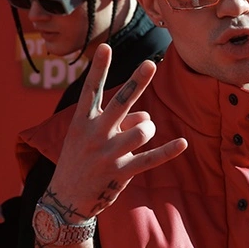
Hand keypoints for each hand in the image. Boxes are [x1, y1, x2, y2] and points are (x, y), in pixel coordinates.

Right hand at [44, 44, 187, 221]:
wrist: (64, 200)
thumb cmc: (79, 160)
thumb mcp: (86, 137)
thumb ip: (117, 121)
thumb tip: (147, 116)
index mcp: (82, 122)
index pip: (91, 90)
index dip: (98, 68)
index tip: (106, 47)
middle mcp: (95, 134)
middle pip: (120, 102)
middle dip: (137, 83)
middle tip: (150, 64)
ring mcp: (108, 154)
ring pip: (142, 130)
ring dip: (147, 128)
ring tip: (140, 134)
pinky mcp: (120, 172)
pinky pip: (150, 159)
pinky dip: (168, 151)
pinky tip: (183, 143)